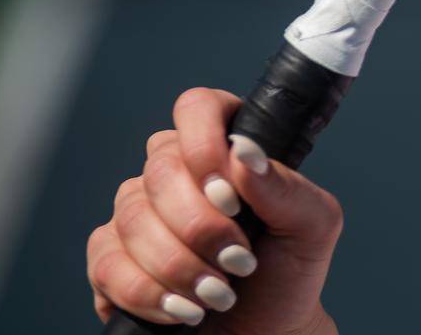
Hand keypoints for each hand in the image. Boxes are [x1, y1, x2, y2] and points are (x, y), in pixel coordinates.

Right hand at [87, 88, 342, 332]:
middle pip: (160, 170)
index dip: (204, 146)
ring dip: (181, 266)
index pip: (197, 108)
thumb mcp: (312, 227)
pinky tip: (184, 311)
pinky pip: (107, 263)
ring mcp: (136, 214)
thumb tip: (245, 152)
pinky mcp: (110, 259)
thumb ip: (286, 187)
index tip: (230, 197)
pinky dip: (149, 293)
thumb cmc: (290, 273)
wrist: (267, 334)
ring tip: (220, 294)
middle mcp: (174, 172)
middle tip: (239, 262)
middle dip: (202, 227)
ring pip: (133, 219)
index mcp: (224, 147)